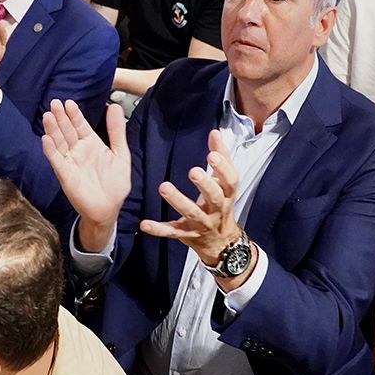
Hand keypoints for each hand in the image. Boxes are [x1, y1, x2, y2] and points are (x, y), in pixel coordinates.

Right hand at [42, 101, 131, 237]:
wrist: (109, 208)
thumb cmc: (115, 183)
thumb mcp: (120, 153)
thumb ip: (117, 130)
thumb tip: (115, 106)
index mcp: (92, 144)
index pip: (80, 125)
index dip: (74, 114)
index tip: (68, 103)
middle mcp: (79, 151)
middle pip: (67, 131)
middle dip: (60, 117)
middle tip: (54, 103)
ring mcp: (70, 162)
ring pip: (59, 142)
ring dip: (52, 130)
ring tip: (47, 116)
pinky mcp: (65, 175)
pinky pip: (57, 160)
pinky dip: (51, 150)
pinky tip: (46, 139)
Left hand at [140, 130, 241, 267]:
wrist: (221, 242)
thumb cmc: (220, 204)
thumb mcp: (224, 182)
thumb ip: (221, 157)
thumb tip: (215, 132)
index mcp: (227, 194)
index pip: (230, 181)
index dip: (223, 168)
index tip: (212, 155)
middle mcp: (216, 209)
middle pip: (214, 197)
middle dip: (204, 184)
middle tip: (193, 171)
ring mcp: (201, 223)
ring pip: (191, 213)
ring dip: (177, 200)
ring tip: (163, 187)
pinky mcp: (186, 234)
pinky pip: (172, 232)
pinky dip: (159, 229)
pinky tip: (145, 223)